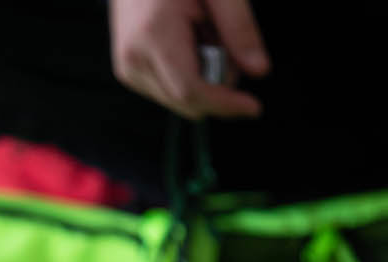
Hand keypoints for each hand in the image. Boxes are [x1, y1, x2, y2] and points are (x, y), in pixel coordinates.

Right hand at [110, 0, 270, 118]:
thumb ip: (238, 28)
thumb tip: (259, 70)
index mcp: (152, 35)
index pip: (191, 92)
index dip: (225, 104)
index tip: (253, 106)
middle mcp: (133, 57)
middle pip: (188, 102)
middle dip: (217, 84)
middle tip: (220, 38)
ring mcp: (128, 66)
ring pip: (181, 101)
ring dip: (204, 78)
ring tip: (201, 34)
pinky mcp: (129, 70)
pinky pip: (170, 91)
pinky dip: (189, 75)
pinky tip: (189, 42)